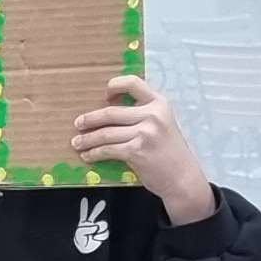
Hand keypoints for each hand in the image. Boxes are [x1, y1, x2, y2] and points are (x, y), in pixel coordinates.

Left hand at [70, 74, 214, 223]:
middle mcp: (152, 115)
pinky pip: (108, 149)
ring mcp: (144, 133)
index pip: (133, 83)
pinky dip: (94, 153)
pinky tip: (88, 156)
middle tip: (78, 124)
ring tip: (77, 143)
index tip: (105, 95)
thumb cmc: (171, 152)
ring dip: (87, 139)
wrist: (183, 178)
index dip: (115, 85)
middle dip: (90, 119)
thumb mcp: (163, 124)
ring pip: (106, 133)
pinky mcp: (136, 151)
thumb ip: (144, 114)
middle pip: (111, 112)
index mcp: (159, 103)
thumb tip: (111, 114)